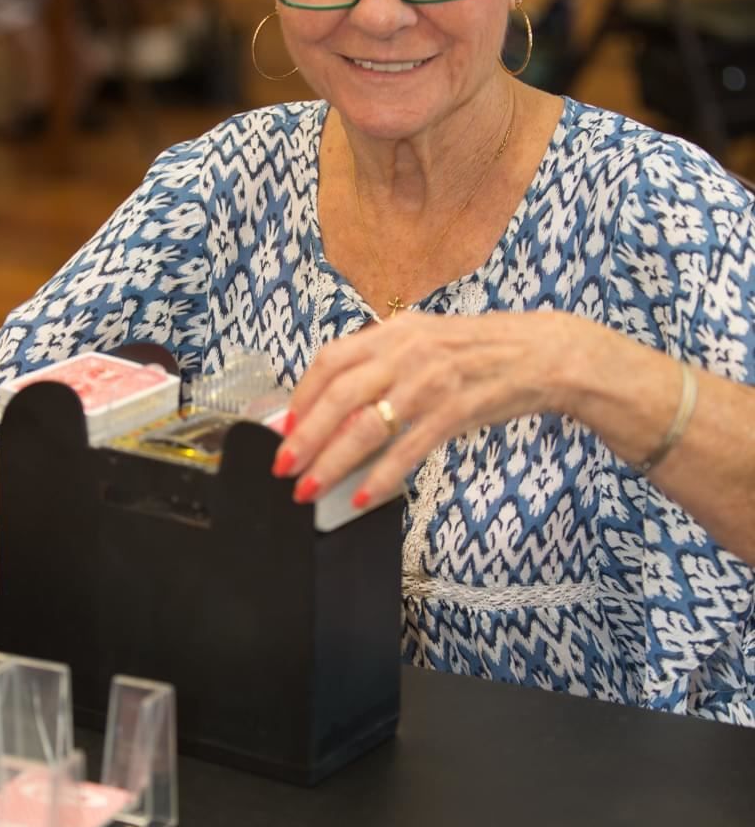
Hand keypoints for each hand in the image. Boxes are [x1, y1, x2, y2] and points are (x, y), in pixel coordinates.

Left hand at [273, 309, 586, 506]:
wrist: (542, 354)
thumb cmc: (480, 351)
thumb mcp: (426, 341)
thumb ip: (383, 363)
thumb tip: (337, 402)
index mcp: (396, 331)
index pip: (331, 361)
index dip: (302, 397)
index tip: (285, 427)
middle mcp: (408, 351)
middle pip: (339, 396)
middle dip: (305, 437)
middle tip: (284, 466)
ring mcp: (432, 380)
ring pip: (367, 426)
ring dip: (332, 462)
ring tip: (310, 488)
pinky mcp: (456, 410)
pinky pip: (408, 448)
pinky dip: (381, 475)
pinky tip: (363, 495)